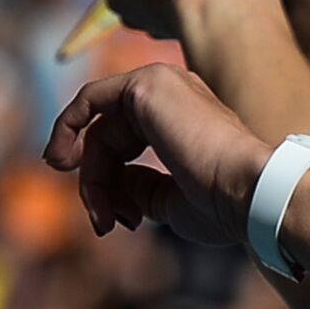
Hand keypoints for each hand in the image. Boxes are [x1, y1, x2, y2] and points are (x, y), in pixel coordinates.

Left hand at [43, 63, 272, 245]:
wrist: (248, 191)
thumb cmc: (222, 203)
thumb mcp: (170, 201)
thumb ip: (140, 188)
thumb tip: (112, 187)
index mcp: (186, 120)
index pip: (126, 147)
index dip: (110, 188)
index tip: (114, 223)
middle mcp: (176, 96)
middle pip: (108, 140)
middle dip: (97, 185)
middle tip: (103, 222)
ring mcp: (161, 85)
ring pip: (99, 131)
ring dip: (91, 178)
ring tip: (102, 214)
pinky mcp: (146, 86)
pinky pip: (90, 100)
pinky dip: (68, 126)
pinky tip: (60, 159)